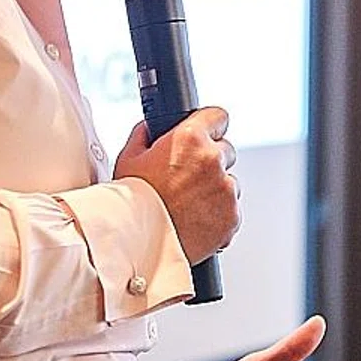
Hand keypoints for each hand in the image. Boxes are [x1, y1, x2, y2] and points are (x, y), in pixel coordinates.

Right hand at [115, 107, 238, 264]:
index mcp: (190, 139)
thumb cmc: (130, 203)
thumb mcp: (129, 158)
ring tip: (188, 205)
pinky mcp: (231, 217)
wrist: (135, 244)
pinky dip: (218, 215)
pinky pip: (231, 211)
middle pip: (226, 151)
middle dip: (210, 162)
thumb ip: (145, 135)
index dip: (211, 126)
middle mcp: (212, 160)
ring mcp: (225, 190)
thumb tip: (151, 127)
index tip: (208, 134)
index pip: (218, 116)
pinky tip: (195, 220)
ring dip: (215, 190)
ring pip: (229, 183)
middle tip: (188, 179)